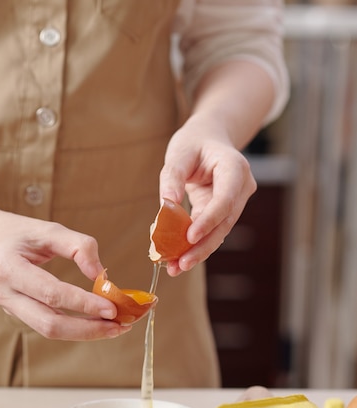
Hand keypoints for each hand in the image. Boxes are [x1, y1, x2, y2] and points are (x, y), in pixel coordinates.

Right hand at [0, 206, 130, 340]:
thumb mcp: (46, 229)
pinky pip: (47, 325)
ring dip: (85, 333)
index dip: (84, 303)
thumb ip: (78, 246)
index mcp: (9, 270)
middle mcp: (5, 295)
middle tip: (121, 325)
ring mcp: (9, 307)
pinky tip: (96, 322)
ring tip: (115, 327)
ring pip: (49, 331)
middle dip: (89, 329)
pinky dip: (74, 327)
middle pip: (50, 325)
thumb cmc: (12, 231)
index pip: (52, 294)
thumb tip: (102, 274)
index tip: (113, 307)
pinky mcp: (16, 312)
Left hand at [159, 111, 256, 274]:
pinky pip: (211, 231)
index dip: (209, 220)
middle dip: (202, 246)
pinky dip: (195, 245)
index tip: (190, 236)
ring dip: (198, 251)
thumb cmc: (194, 143)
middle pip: (224, 223)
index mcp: (235, 168)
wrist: (209, 140)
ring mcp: (236, 201)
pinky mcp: (224, 212)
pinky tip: (178, 259)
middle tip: (181, 264)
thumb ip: (172, 177)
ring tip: (175, 267)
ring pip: (219, 232)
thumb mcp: (178, 153)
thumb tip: (166, 205)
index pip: (225, 199)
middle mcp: (241, 187)